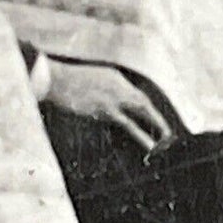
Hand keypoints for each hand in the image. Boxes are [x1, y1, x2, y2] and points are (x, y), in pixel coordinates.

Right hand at [45, 61, 171, 150]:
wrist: (55, 79)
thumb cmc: (65, 81)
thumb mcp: (89, 79)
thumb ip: (102, 88)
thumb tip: (107, 105)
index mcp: (114, 77)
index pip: (135, 94)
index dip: (144, 109)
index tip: (151, 120)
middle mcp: (118, 85)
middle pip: (143, 101)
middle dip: (156, 117)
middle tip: (167, 131)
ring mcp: (113, 97)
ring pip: (141, 110)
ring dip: (155, 124)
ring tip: (165, 138)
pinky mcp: (105, 110)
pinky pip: (128, 124)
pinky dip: (140, 135)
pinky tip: (149, 145)